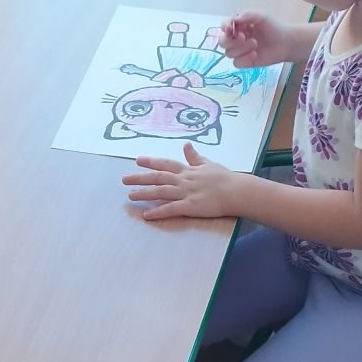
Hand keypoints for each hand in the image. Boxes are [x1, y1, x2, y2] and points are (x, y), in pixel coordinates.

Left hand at [122, 144, 246, 220]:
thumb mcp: (208, 164)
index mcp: (188, 170)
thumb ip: (195, 157)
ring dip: (144, 193)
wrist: (237, 191)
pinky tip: (147, 216)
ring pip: (161, 191)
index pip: (166, 164)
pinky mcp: (191, 206)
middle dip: (140, 178)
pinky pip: (171, 209)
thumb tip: (186, 144)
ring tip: (130, 195)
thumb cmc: (225, 178)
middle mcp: (184, 180)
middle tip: (124, 179)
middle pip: (158, 177)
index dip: (151, 162)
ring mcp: (186, 193)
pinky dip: (158, 212)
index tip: (137, 160)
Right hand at [220, 11, 292, 67]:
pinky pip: (236, 63)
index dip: (224, 27)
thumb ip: (247, 15)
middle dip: (231, 41)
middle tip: (243, 37)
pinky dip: (245, 59)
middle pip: (222, 42)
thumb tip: (233, 20)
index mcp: (238, 26)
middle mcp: (236, 38)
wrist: (286, 42)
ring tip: (255, 44)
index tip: (230, 28)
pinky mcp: (245, 62)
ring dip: (241, 49)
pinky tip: (255, 54)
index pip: (223, 26)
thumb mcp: (261, 16)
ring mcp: (240, 51)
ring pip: (228, 53)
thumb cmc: (273, 27)